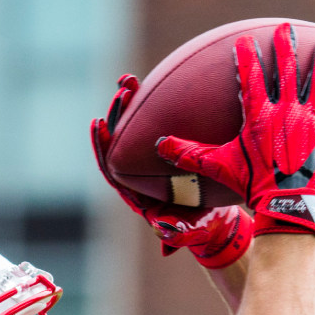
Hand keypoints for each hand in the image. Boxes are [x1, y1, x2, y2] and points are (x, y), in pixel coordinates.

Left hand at [92, 76, 251, 266]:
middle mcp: (138, 179)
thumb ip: (179, 234)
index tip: (98, 123)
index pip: (112, 168)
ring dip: (130, 105)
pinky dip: (150, 106)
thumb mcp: (193, 231)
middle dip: (117, 115)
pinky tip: (151, 84)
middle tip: (124, 90)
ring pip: (132, 132)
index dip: (103, 147)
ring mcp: (150, 164)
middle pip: (118, 144)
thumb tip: (162, 230)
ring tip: (131, 81)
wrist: (216, 221)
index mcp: (137, 195)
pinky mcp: (165, 153)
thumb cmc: (203, 228)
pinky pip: (152, 126)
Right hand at [157, 23, 314, 238]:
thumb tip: (159, 146)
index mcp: (260, 116)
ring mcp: (310, 122)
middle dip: (285, 48)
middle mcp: (287, 112)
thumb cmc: (251, 185)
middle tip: (285, 29)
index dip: (246, 58)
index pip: (250, 79)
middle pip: (286, 72)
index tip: (245, 40)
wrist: (287, 203)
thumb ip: (190, 154)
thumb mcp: (219, 168)